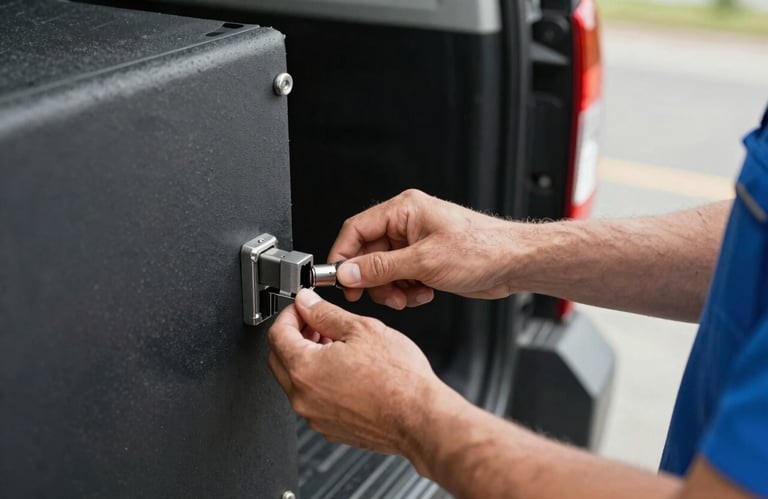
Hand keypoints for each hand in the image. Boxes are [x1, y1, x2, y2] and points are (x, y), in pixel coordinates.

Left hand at [267, 288, 449, 461]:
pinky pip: (314, 400)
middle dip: (295, 336)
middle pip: (280, 358)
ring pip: (297, 381)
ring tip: (336, 344)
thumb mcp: (361, 329)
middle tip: (317, 323)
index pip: (277, 334)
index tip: (303, 308)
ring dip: (308, 358)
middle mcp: (303, 397)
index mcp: (304, 369)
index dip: (290, 314)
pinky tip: (346, 370)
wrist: (420, 418)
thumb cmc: (399, 379)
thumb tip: (307, 303)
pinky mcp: (330, 428)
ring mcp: (315, 416)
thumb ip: (326, 314)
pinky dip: (321, 382)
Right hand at [328, 189, 524, 308]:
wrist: (514, 263)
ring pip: (384, 270)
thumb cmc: (481, 250)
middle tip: (384, 296)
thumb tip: (348, 272)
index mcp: (403, 210)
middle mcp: (407, 224)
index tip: (339, 280)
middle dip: (375, 280)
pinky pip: (401, 277)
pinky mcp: (426, 260)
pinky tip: (425, 293)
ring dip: (393, 289)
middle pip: (369, 253)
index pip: (356, 229)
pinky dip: (408, 290)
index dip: (343, 256)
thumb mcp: (424, 261)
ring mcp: (417, 243)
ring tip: (410, 296)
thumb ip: (381, 268)